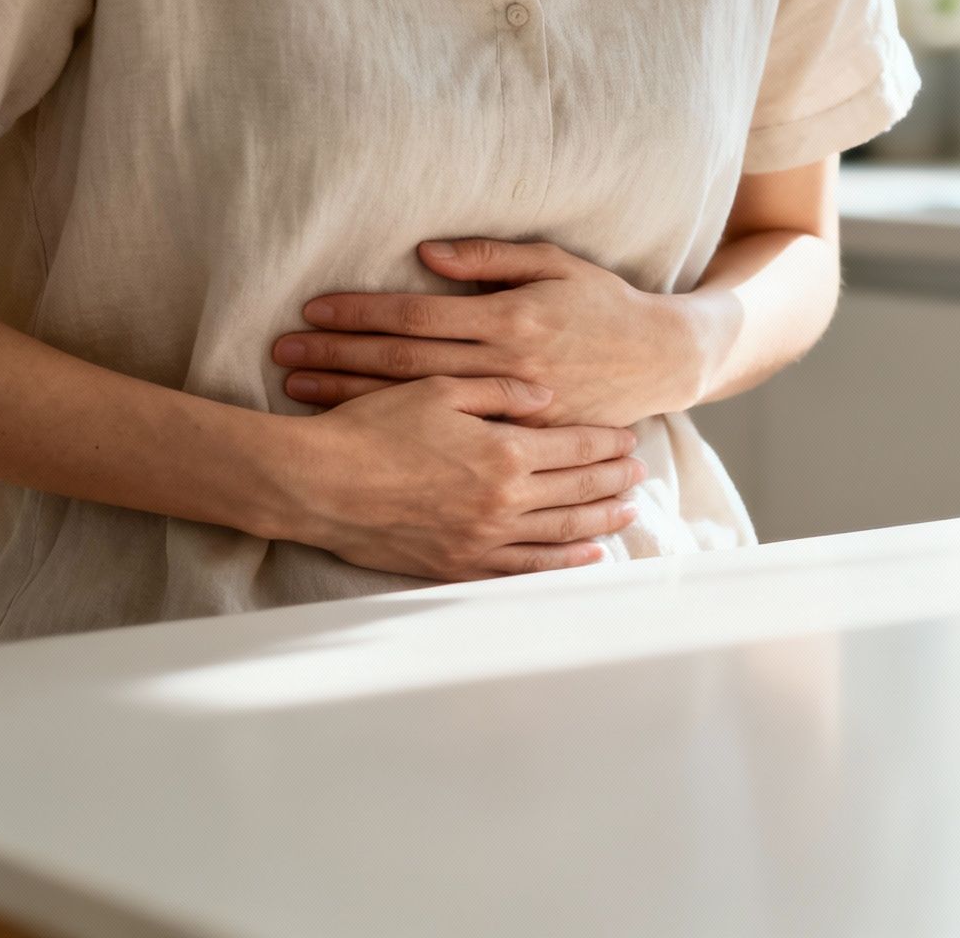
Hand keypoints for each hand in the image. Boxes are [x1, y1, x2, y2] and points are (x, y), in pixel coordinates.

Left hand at [274, 240, 703, 427]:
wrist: (660, 359)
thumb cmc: (604, 305)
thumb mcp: (556, 265)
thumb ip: (491, 258)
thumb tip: (428, 254)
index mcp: (509, 320)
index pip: (417, 317)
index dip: (361, 314)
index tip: (312, 311)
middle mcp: (505, 369)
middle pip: (404, 364)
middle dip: (338, 358)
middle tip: (283, 356)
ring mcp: (512, 411)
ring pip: (417, 405)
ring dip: (354, 397)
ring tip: (300, 392)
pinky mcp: (522, 441)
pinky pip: (451, 441)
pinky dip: (402, 436)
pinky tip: (361, 433)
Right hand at [274, 375, 646, 579]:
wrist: (318, 484)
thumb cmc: (372, 428)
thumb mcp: (438, 389)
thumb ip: (499, 391)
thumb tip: (546, 396)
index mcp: (503, 450)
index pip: (575, 445)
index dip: (607, 440)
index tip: (628, 436)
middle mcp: (504, 499)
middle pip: (579, 489)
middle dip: (614, 479)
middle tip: (641, 472)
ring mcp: (484, 538)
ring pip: (562, 532)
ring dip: (601, 521)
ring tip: (627, 512)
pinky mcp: (461, 565)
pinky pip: (527, 569)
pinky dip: (563, 563)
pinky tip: (586, 556)